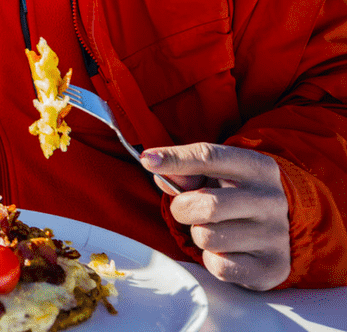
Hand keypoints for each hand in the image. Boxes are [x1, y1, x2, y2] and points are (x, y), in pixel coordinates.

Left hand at [140, 142, 289, 289]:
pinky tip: (227, 251)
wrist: (272, 233)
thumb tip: (154, 164)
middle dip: (183, 209)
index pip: (210, 157)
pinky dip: (212, 260)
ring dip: (199, 235)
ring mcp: (276, 234)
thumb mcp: (213, 177)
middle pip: (207, 204)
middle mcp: (272, 199)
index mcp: (258, 167)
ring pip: (209, 237)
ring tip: (213, 230)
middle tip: (186, 210)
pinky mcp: (273, 267)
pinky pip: (219, 266)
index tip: (147, 160)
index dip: (174, 158)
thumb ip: (183, 170)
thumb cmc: (233, 197)